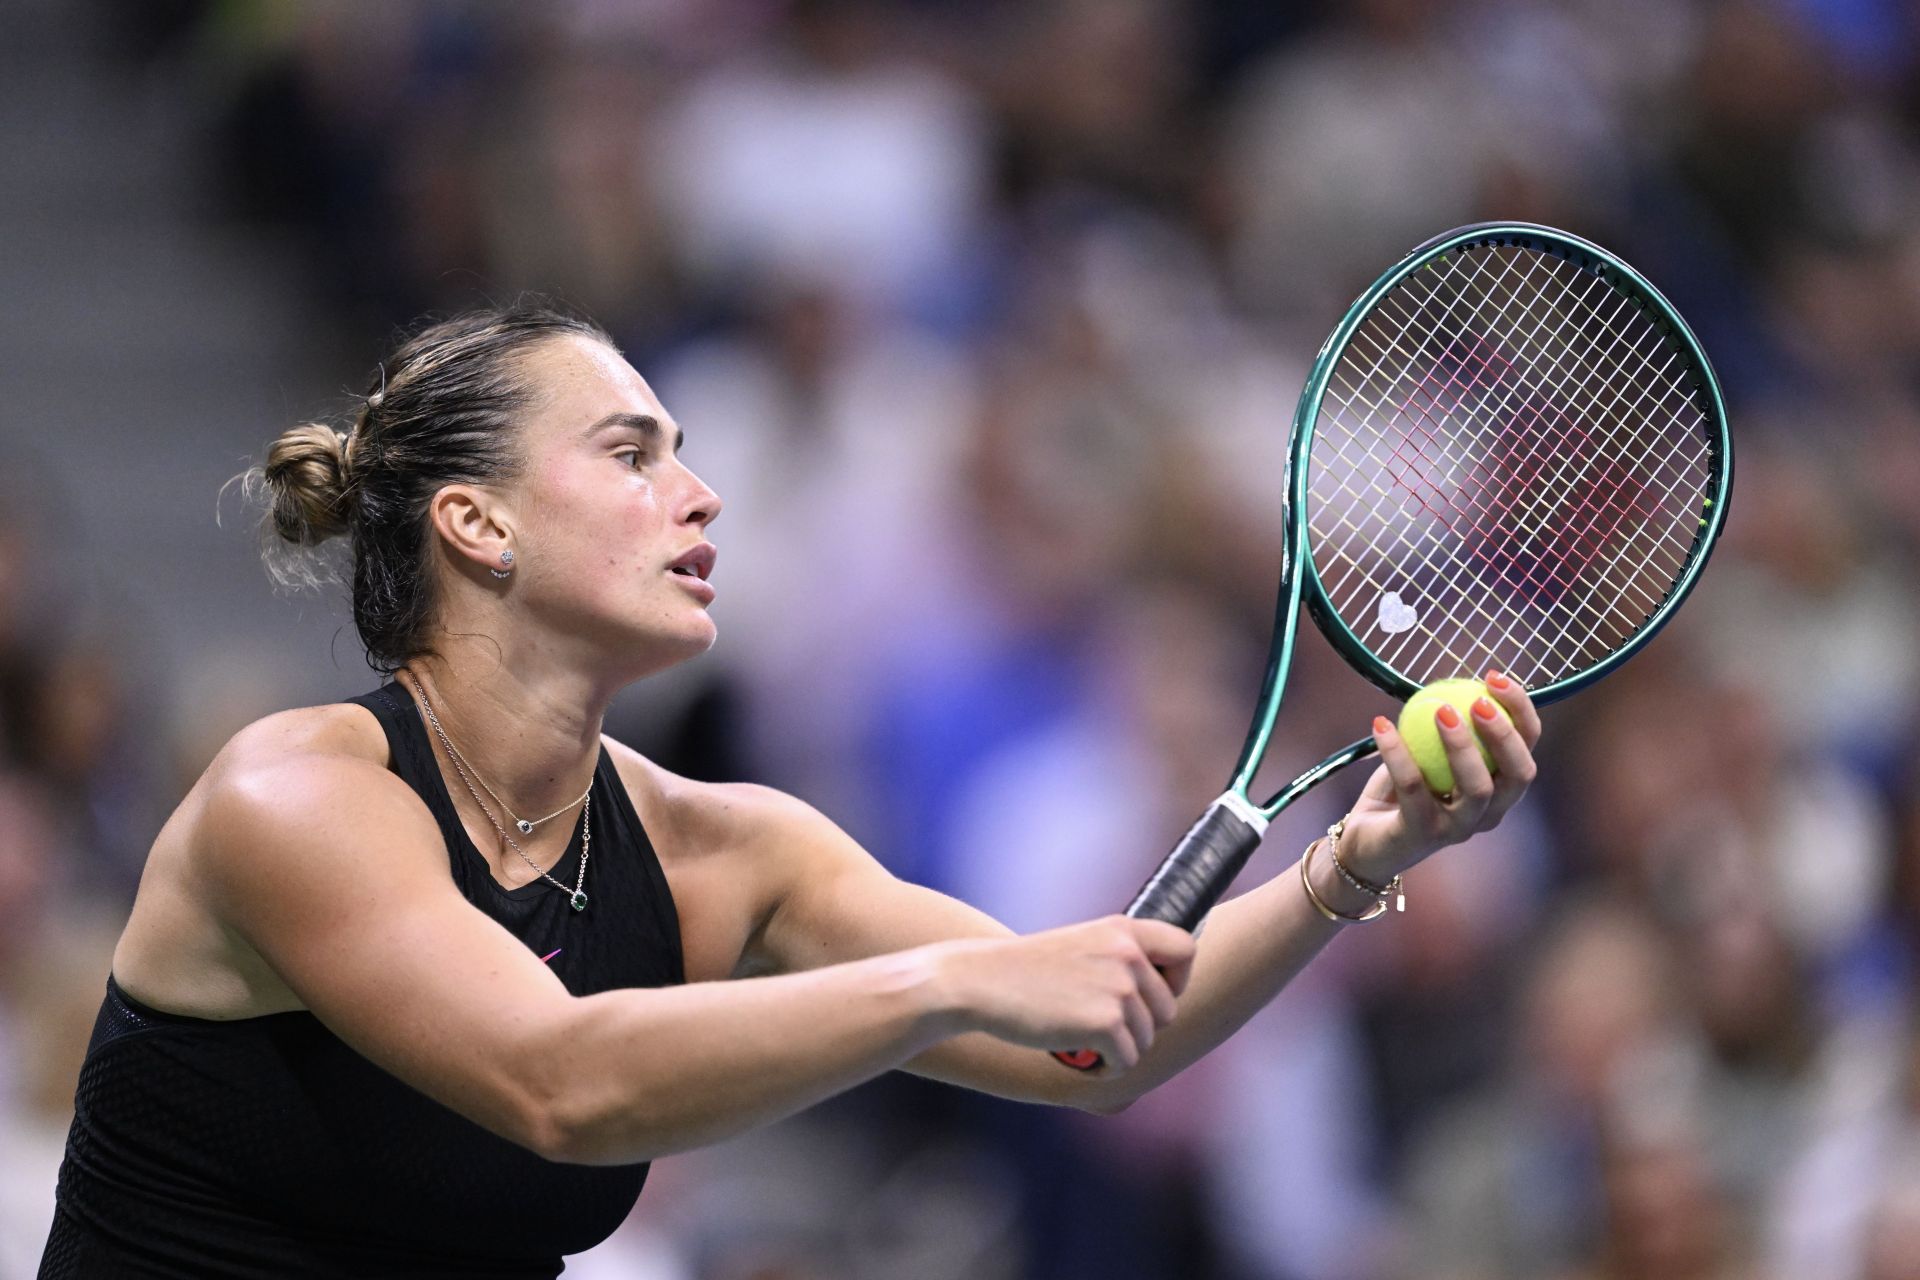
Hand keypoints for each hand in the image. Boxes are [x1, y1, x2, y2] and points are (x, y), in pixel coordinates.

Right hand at [932, 916, 1194, 1070]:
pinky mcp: (1105, 1024)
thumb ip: (1118, 960)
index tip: (1151, 995)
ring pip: (1146, 1041)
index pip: (1186, 949)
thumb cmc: (1023, 971)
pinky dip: (1103, 1068)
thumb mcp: (1079, 946)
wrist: (978, 982)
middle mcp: (1127, 954)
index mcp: (1122, 929)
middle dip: (1138, 1027)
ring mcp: (1119, 989)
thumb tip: (1162, 999)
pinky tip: (1075, 1055)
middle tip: (1097, 1025)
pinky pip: (1126, 1063)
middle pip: (1167, 1010)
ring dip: (1117, 1049)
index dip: (1176, 979)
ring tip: (1078, 1037)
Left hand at [1339, 670, 1540, 883]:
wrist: (1367, 841)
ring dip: (1462, 746)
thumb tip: (1457, 678)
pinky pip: (1413, 788)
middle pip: (1518, 774)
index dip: (1521, 712)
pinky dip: (1397, 753)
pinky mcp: (1422, 835)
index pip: (1527, 748)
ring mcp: (1459, 829)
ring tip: (1440, 710)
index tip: (1496, 677)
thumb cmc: (1405, 790)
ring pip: (1477, 789)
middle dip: (1506, 734)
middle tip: (1479, 701)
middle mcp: (1489, 813)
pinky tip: (1381, 724)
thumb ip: (1448, 725)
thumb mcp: (1429, 754)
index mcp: (1500, 789)